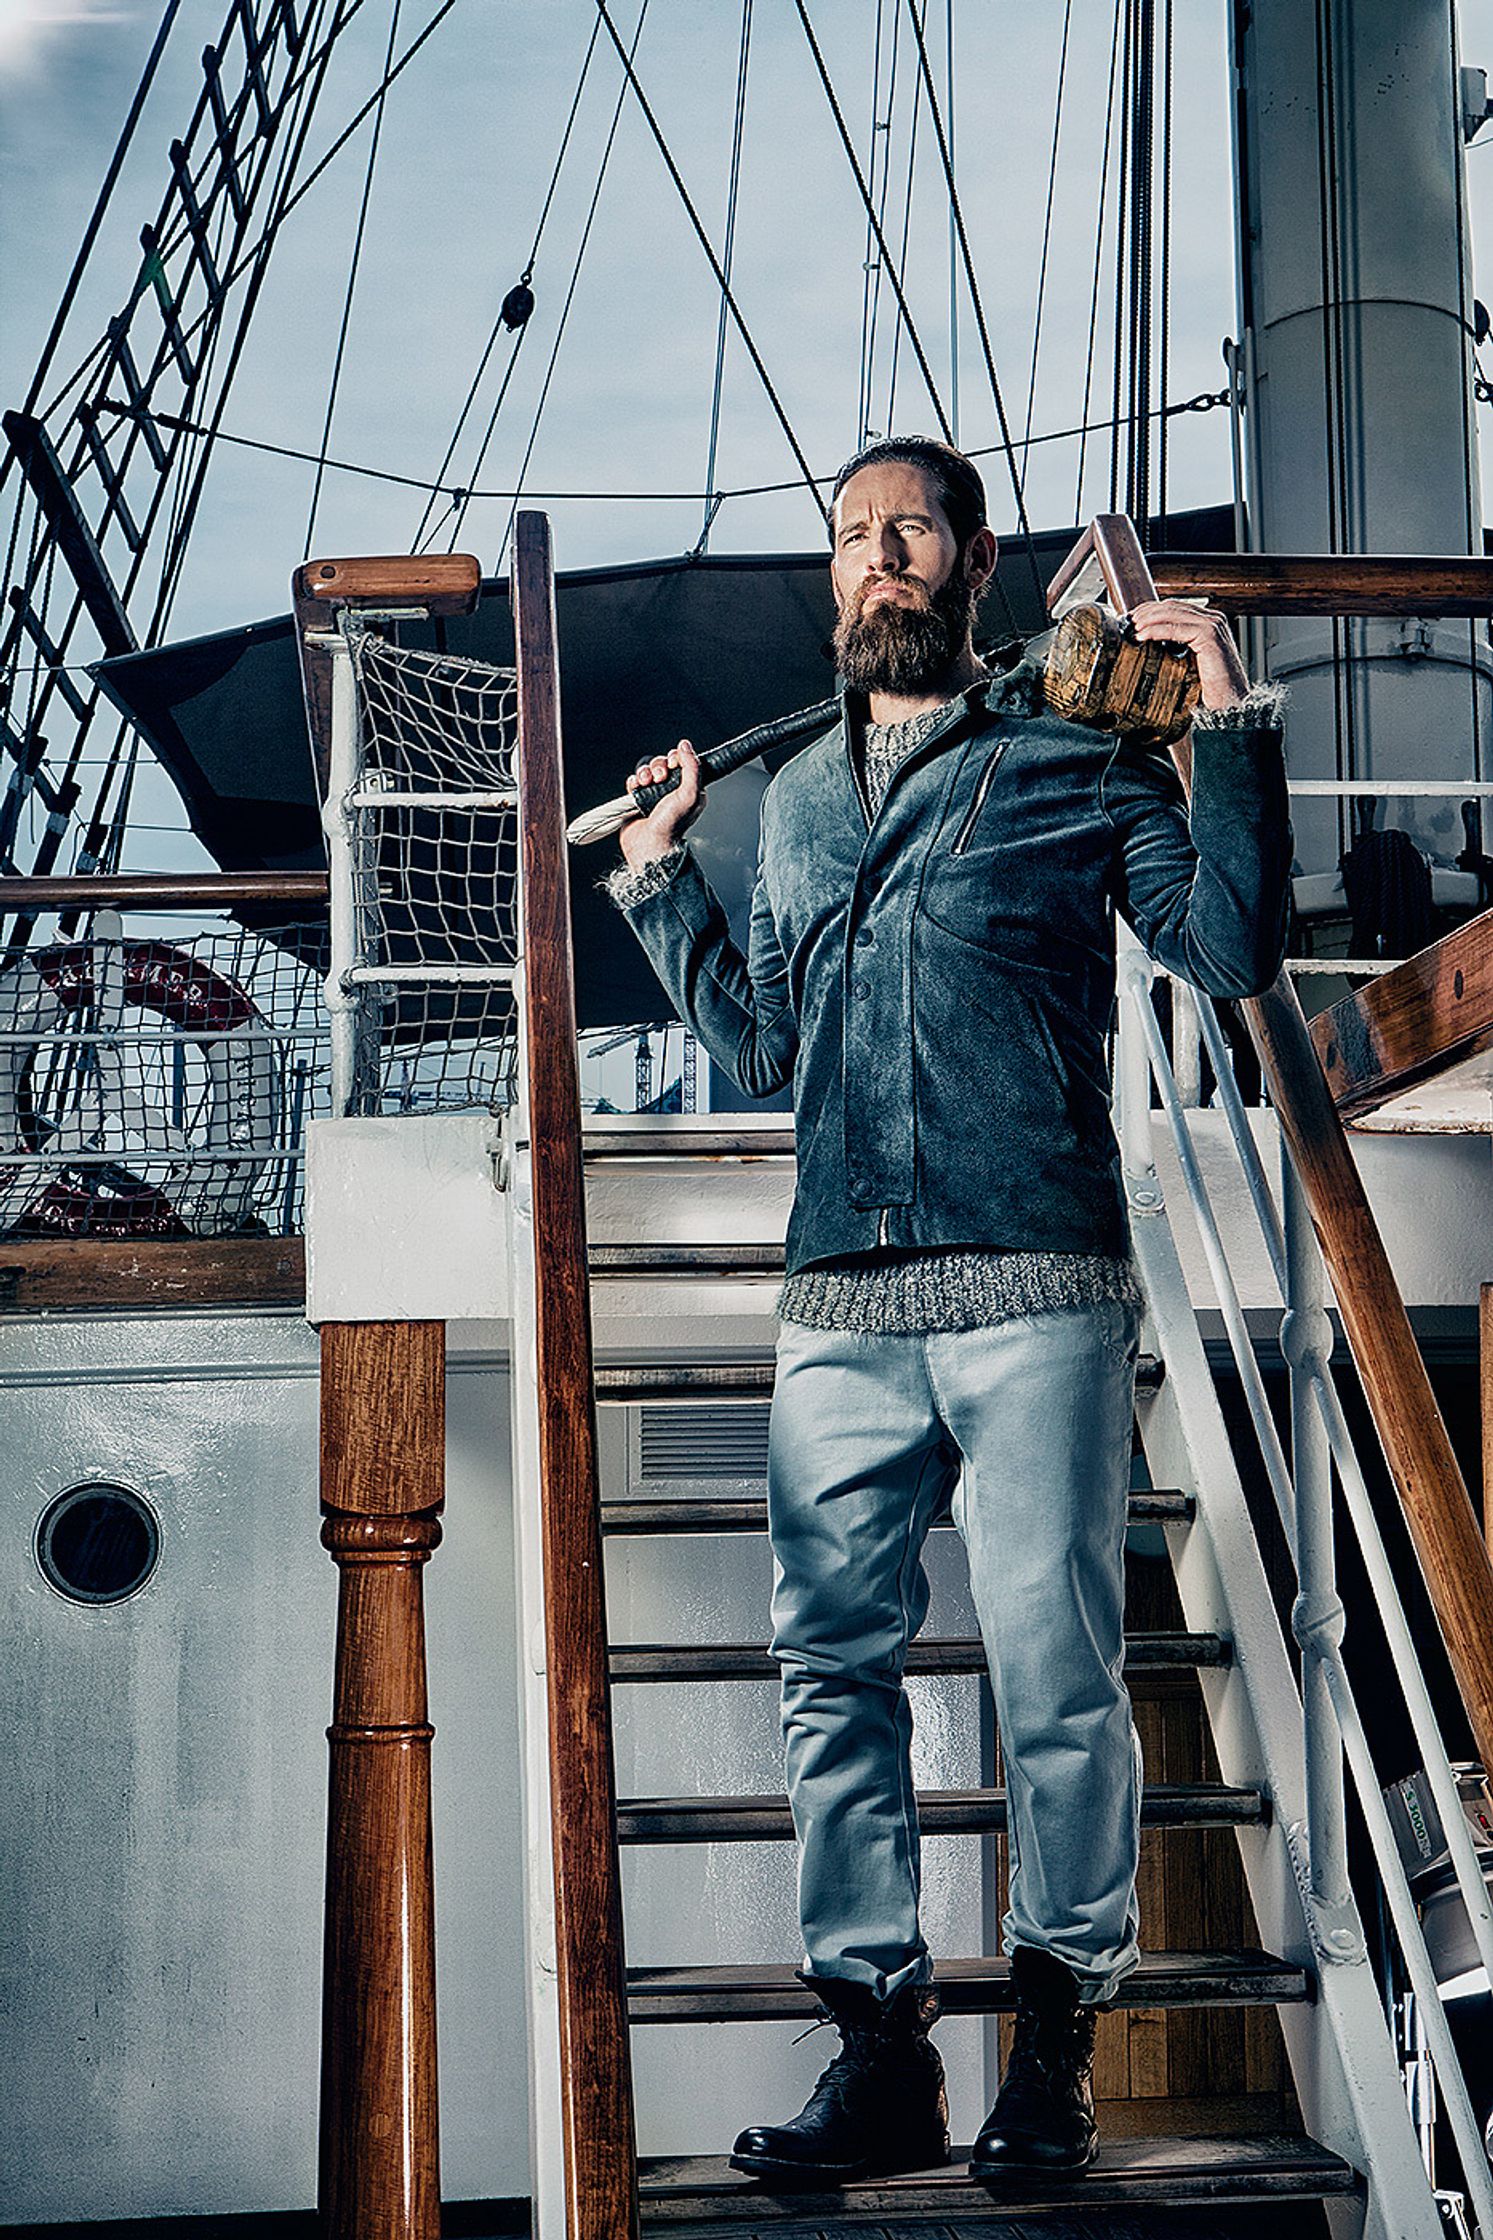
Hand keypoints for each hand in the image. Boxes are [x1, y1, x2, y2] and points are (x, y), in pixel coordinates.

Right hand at [618, 739, 702, 868]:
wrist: (649, 843)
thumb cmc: (672, 825)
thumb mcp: (689, 793)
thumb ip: (691, 767)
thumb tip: (685, 745)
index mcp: (689, 789)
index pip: (683, 763)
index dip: (676, 758)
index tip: (674, 763)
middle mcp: (672, 791)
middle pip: (663, 764)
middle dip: (659, 766)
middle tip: (660, 778)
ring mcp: (654, 794)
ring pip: (648, 770)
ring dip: (645, 772)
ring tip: (646, 783)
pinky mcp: (638, 799)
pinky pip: (634, 781)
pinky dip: (634, 782)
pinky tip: (636, 788)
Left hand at [1125, 598, 1249, 710]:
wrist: (1230, 704)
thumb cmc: (1210, 689)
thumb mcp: (1187, 662)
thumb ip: (1173, 648)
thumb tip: (1146, 642)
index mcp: (1207, 623)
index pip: (1174, 608)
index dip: (1151, 610)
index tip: (1132, 619)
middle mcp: (1212, 620)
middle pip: (1172, 606)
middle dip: (1146, 612)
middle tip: (1127, 621)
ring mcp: (1213, 625)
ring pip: (1173, 613)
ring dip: (1148, 619)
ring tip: (1132, 627)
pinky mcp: (1210, 636)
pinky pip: (1177, 629)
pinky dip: (1156, 630)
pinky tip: (1142, 636)